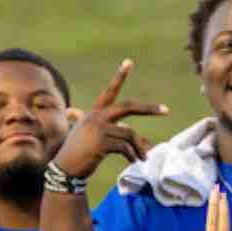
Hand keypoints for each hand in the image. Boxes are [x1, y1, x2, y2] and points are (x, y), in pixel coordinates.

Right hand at [52, 60, 167, 180]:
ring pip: (130, 133)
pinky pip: (125, 147)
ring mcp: (98, 129)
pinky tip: (133, 161)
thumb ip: (109, 131)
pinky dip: (132, 155)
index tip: (129, 62)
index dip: (119, 76)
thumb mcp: (91, 137)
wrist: (65, 168)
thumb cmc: (78, 153)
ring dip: (139, 147)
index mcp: (94, 113)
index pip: (110, 91)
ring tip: (142, 158)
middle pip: (128, 107)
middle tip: (166, 110)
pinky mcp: (100, 143)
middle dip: (149, 109)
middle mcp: (96, 117)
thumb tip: (134, 139)